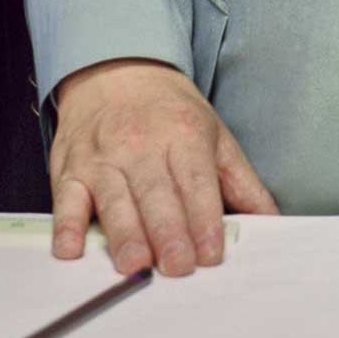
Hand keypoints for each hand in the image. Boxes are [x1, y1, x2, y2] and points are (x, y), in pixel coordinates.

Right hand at [47, 56, 279, 276]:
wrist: (117, 70)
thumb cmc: (169, 112)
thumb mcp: (214, 134)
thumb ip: (241, 182)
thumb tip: (272, 222)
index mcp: (183, 136)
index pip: (196, 182)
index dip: (204, 219)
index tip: (211, 253)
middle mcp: (141, 145)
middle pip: (156, 194)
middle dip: (168, 232)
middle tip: (177, 267)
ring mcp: (103, 158)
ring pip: (114, 199)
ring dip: (124, 234)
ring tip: (135, 266)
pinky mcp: (70, 170)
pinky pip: (66, 199)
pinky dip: (66, 225)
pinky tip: (70, 249)